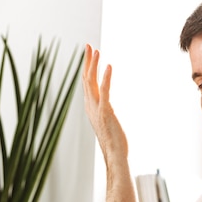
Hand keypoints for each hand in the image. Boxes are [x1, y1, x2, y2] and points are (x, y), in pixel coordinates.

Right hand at [82, 44, 128, 161]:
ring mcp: (97, 109)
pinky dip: (106, 78)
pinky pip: (105, 91)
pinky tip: (109, 66)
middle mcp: (91, 106)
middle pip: (86, 79)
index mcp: (91, 107)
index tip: (90, 55)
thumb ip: (106, 114)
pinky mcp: (106, 112)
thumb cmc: (115, 143)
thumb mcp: (108, 124)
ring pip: (92, 82)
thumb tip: (108, 111)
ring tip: (96, 51)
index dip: (87, 68)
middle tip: (89, 46)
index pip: (87, 84)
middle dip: (88, 61)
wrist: (115, 155)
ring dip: (93, 65)